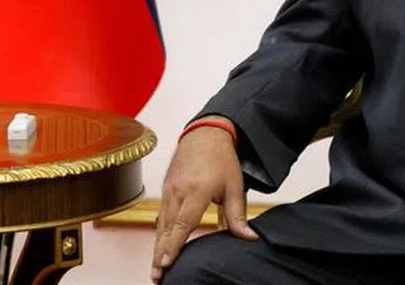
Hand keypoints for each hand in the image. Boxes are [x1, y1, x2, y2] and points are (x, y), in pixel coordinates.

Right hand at [151, 120, 257, 282]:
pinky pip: (161, 216)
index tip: (167, 262)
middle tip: (157, 276)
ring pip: (161, 224)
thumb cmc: (221, 159)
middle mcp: (179, 191)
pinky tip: (159, 249)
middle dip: (160, 254)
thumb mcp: (235, 185)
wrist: (205, 134)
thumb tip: (249, 237)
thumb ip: (238, 215)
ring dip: (157, 247)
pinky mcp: (165, 190)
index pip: (183, 222)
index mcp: (197, 190)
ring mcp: (169, 190)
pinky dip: (159, 234)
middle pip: (167, 228)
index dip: (175, 244)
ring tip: (156, 269)